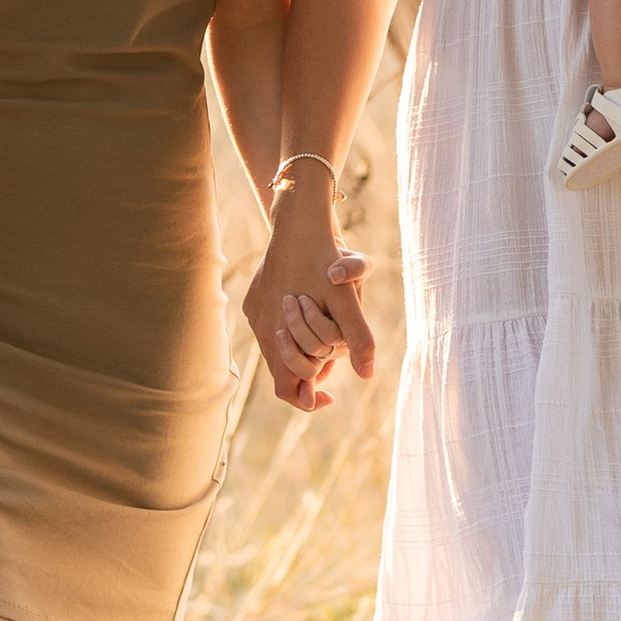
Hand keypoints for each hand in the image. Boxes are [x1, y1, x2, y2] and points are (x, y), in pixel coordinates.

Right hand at [242, 203, 374, 410]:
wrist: (297, 222)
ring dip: (300, 348)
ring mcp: (253, 313)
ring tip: (325, 335)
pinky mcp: (252, 298)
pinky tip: (307, 310)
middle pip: (283, 371)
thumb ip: (358, 337)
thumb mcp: (346, 300)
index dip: (308, 399)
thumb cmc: (323, 260)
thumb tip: (368, 374)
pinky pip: (268, 324)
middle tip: (333, 361)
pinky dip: (288, 327)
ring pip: (276, 347)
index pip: (287, 390)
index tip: (331, 395)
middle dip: (309, 370)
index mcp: (279, 338)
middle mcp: (261, 330)